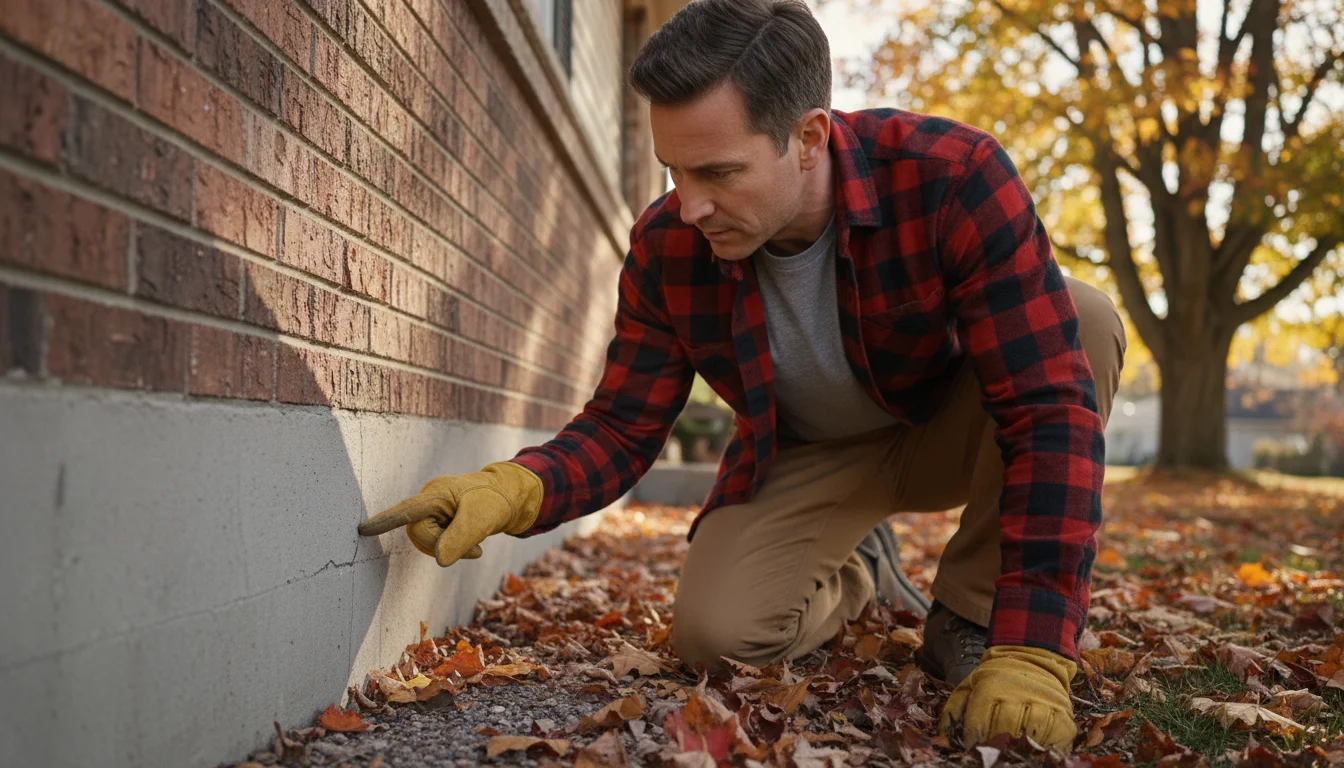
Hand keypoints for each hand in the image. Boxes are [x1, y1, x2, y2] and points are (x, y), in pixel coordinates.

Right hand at [356, 461, 542, 566]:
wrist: (509, 496)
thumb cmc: (495, 501)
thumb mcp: (483, 519)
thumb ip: (461, 538)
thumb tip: (440, 560)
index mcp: (438, 494)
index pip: (407, 510)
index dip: (385, 522)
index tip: (362, 530)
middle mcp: (430, 501)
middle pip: (419, 534)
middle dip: (442, 545)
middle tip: (474, 547)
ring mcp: (432, 511)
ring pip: (426, 542)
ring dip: (449, 549)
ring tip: (475, 544)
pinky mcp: (437, 521)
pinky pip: (435, 543)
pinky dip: (452, 549)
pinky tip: (471, 545)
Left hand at [938, 645, 1076, 749]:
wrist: (1034, 661)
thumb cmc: (996, 679)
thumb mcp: (970, 685)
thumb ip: (954, 708)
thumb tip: (943, 735)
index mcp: (991, 686)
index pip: (979, 722)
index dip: (973, 741)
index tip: (971, 751)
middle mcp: (1018, 693)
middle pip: (1004, 730)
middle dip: (994, 747)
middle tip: (991, 756)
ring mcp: (1044, 703)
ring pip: (1030, 735)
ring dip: (1019, 749)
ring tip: (1010, 755)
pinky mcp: (1063, 715)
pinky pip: (1057, 739)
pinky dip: (1045, 749)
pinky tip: (1034, 753)